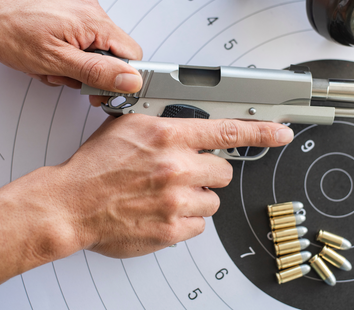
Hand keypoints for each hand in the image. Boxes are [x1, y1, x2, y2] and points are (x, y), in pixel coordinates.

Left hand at [0, 0, 142, 93]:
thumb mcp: (56, 61)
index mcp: (93, 21)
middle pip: (113, 54)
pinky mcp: (69, 10)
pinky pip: (82, 38)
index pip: (133, 55)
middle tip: (72, 80)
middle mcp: (91, 11)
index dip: (123, 78)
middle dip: (93, 73)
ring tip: (54, 66)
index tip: (107, 90)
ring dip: (78, 65)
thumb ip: (97, 72)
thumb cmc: (9, 28)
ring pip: (96, 49)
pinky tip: (53, 55)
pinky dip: (70, 52)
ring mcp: (80, 9)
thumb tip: (130, 80)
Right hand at [53, 115, 293, 257]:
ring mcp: (177, 200)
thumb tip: (194, 128)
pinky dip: (185, 219)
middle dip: (208, 173)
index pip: (228, 129)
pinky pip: (200, 223)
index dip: (262, 131)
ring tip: (167, 195)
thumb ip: (167, 124)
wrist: (71, 204)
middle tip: (182, 174)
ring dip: (196, 197)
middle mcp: (177, 166)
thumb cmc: (96, 166)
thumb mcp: (129, 127)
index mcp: (168, 135)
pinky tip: (163, 212)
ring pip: (213, 200)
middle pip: (224, 171)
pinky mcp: (174, 228)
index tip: (281, 133)